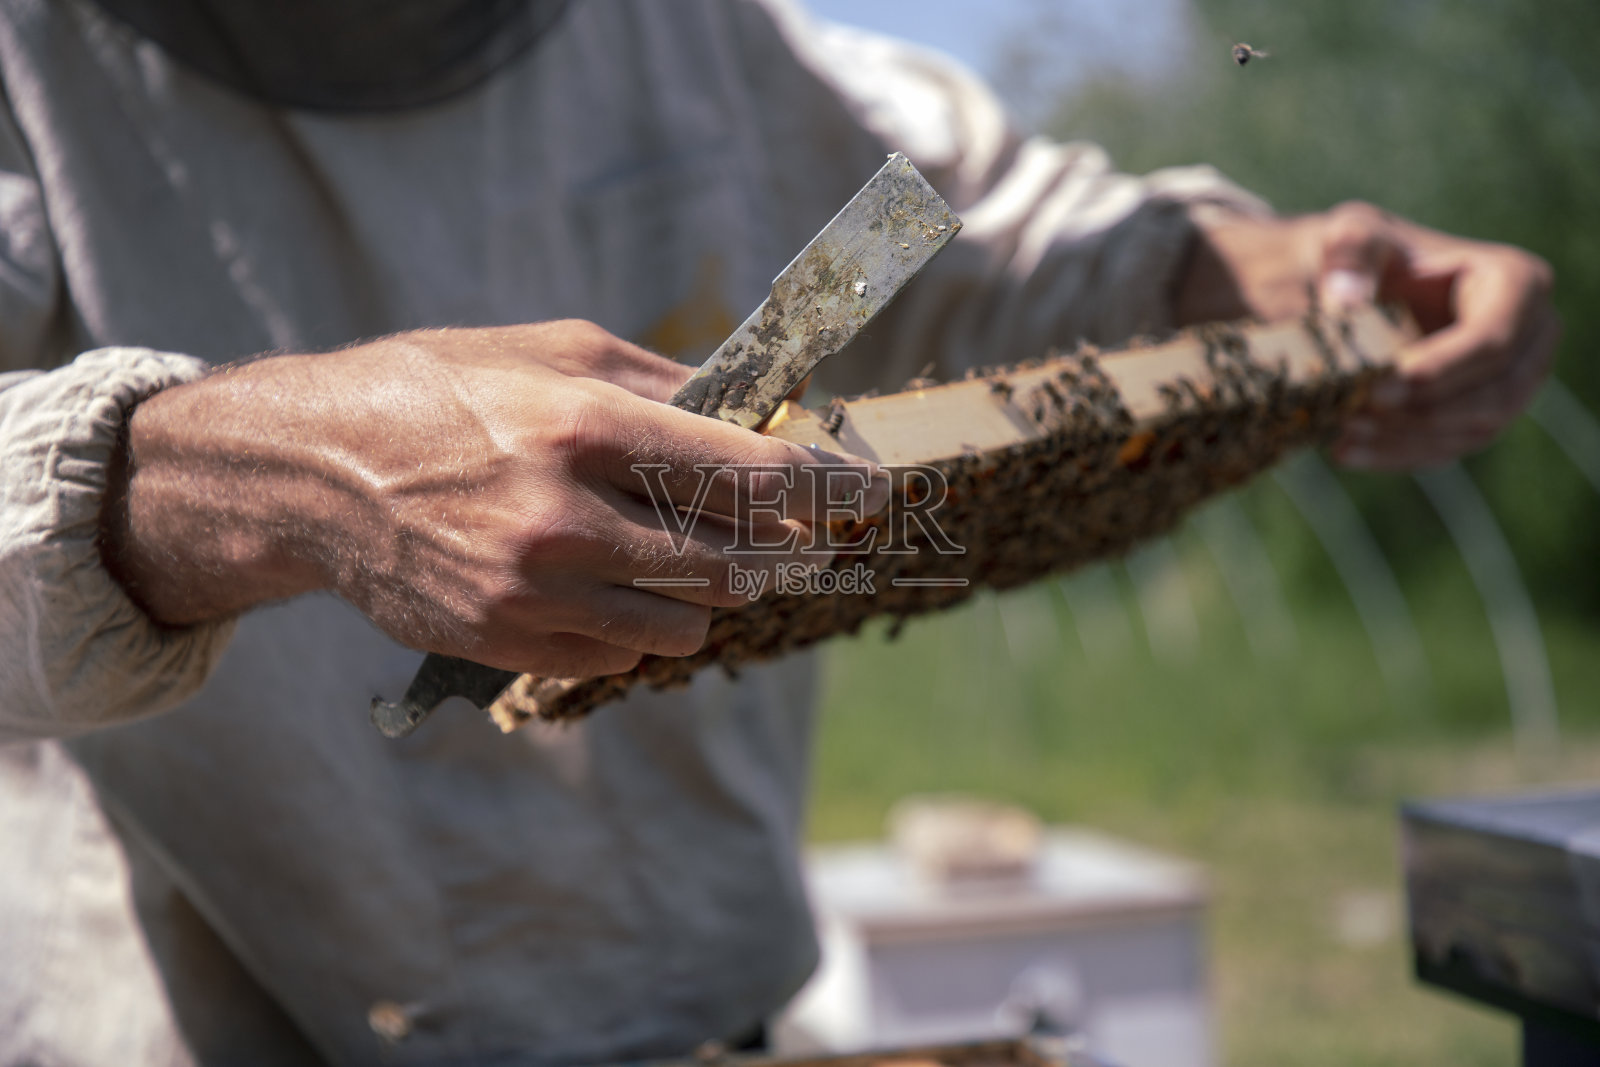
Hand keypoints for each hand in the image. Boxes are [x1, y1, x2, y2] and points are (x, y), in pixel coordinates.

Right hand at [101, 321, 886, 677]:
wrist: (312, 474)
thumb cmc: (438, 390)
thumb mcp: (549, 348)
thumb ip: (662, 382)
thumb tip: (763, 411)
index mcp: (582, 426)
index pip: (748, 477)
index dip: (826, 489)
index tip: (868, 491)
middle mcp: (563, 518)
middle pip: (731, 565)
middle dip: (771, 549)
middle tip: (781, 529)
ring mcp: (532, 592)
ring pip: (685, 625)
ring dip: (708, 595)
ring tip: (683, 554)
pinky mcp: (505, 641)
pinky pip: (622, 654)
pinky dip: (644, 625)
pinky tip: (617, 584)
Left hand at [1176, 202, 1558, 469]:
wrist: (1357, 288)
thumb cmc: (1364, 256)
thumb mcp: (1352, 237)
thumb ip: (1348, 254)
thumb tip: (1345, 300)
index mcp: (1517, 283)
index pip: (1492, 341)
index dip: (1441, 371)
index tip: (1380, 387)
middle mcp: (1532, 336)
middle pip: (1494, 395)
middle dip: (1422, 412)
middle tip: (1353, 413)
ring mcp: (1514, 381)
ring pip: (1475, 429)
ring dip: (1408, 438)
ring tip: (1343, 429)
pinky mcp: (1481, 414)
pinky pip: (1450, 447)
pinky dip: (1398, 454)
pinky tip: (1344, 449)